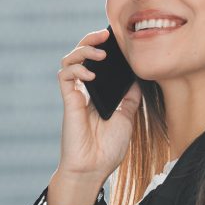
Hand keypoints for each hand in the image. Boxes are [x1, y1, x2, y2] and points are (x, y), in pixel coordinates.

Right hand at [56, 29, 142, 185]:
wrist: (94, 169)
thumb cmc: (108, 149)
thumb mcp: (127, 119)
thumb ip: (130, 99)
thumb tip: (139, 80)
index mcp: (98, 95)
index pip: (97, 63)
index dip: (103, 49)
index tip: (118, 42)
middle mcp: (85, 91)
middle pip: (81, 55)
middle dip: (90, 40)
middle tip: (104, 35)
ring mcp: (75, 95)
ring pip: (69, 60)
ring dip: (83, 50)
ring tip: (99, 52)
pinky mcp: (68, 101)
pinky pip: (65, 76)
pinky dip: (77, 68)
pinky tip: (90, 73)